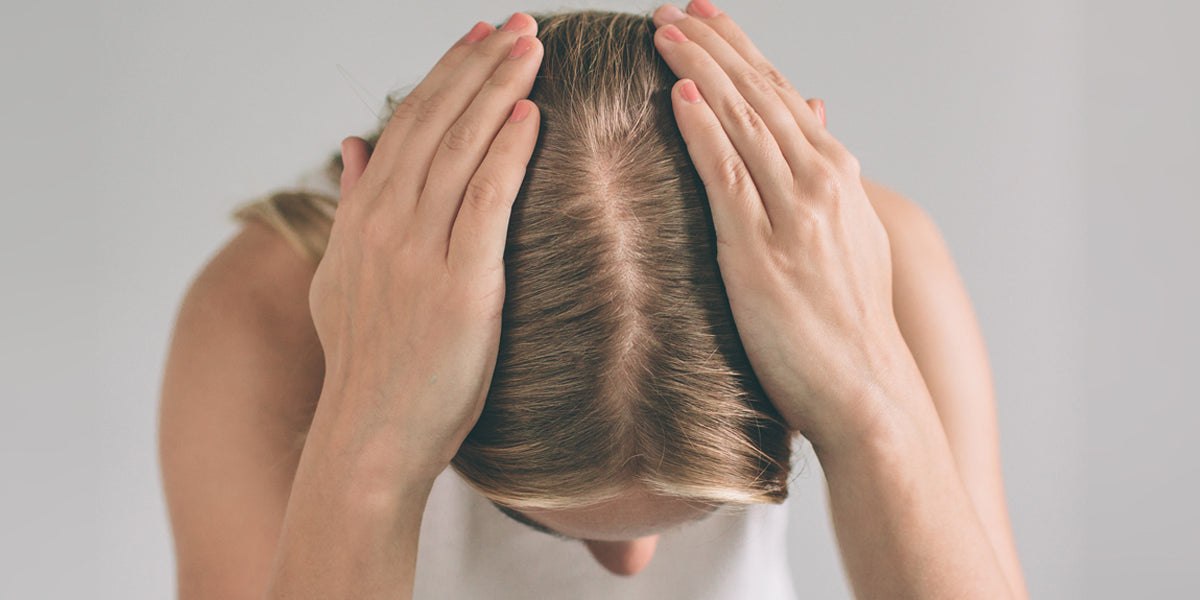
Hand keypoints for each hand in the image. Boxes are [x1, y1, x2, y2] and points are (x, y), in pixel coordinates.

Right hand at [307, 14, 542, 481]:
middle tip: (518, 24)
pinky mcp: (461, 284)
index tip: (477, 37)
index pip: (407, 125)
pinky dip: (508, 153)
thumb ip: (349, 205)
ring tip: (532, 47)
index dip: (445, 74)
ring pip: (461, 149)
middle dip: (479, 64)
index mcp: (361, 217)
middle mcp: (385, 223)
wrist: (370, 433)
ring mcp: (420, 250)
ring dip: (499, 90)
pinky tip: (531, 115)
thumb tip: (353, 146)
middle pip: (437, 122)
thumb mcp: (338, 277)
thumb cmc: (365, 362)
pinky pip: (486, 201)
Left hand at [652, 2, 909, 448]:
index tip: (701, 16)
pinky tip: (678, 97)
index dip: (738, 50)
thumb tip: (816, 116)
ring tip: (661, 33)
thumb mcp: (850, 237)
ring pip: (743, 123)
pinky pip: (728, 177)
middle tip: (669, 9)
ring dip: (699, 72)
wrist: (868, 390)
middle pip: (759, 94)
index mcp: (836, 175)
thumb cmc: (849, 323)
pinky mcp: (761, 253)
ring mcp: (793, 215)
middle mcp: (819, 182)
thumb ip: (827, 176)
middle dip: (712, 45)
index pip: (780, 93)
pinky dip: (704, 132)